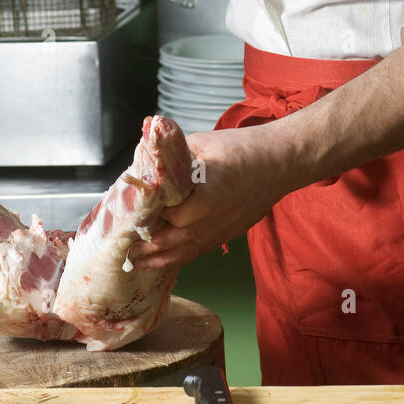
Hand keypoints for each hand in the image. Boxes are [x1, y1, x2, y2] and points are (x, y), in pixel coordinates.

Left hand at [128, 123, 294, 272]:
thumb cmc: (244, 148)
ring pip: (184, 251)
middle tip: (123, 242)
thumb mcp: (204, 142)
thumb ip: (174, 155)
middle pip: (174, 238)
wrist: (280, 162)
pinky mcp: (226, 235)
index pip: (172, 212)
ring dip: (158, 257)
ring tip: (134, 261)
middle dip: (147, 242)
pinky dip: (176, 258)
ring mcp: (222, 229)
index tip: (129, 215)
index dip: (149, 215)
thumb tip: (145, 162)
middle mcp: (216, 217)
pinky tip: (159, 261)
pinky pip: (197, 252)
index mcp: (210, 191)